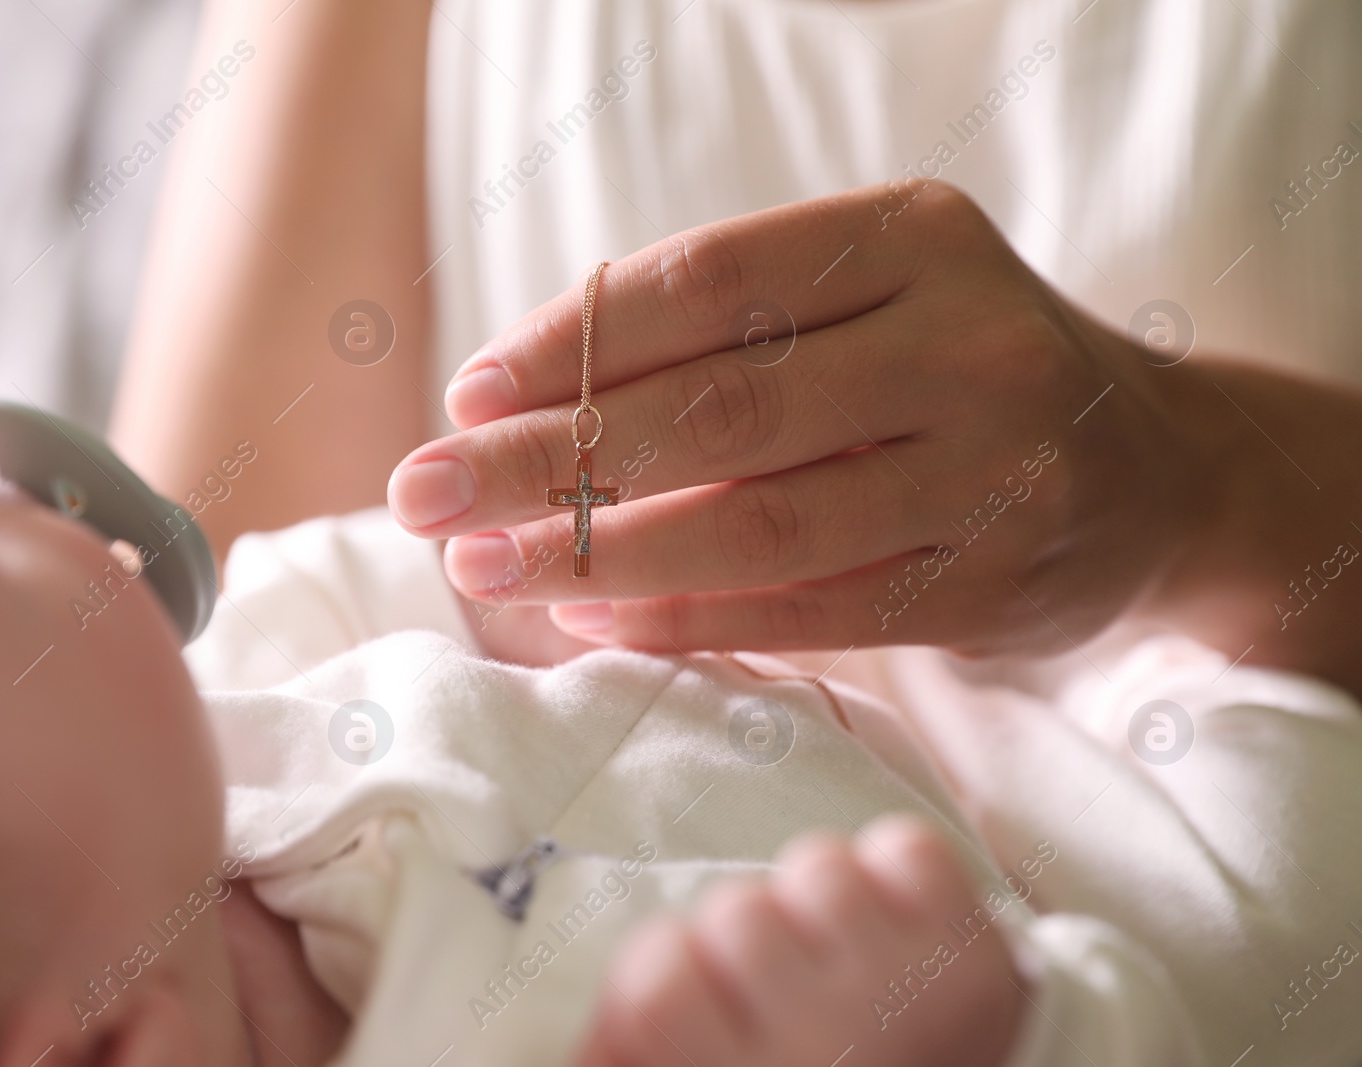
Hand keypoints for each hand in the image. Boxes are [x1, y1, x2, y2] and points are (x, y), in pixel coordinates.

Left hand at [387, 181, 1213, 654]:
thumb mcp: (868, 302)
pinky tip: (592, 613)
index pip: (706, 283)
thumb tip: (516, 405)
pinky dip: (691, 617)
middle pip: (718, 404)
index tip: (464, 395)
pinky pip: (813, 610)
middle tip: (424, 492)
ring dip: (600, 551)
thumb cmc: (954, 373)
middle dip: (549, 455)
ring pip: (763, 520)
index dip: (571, 341)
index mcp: (912, 236)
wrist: (1156, 471)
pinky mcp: (995, 583)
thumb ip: (725, 338)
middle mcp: (966, 340)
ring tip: (483, 564)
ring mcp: (995, 470)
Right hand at [572, 819, 1023, 1066]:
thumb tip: (580, 1033)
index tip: (703, 1010)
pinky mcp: (974, 960)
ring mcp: (906, 999)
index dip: (671, 977)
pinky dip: (900, 876)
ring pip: (816, 869)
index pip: (653, 981)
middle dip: (753, 944)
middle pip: (735, 912)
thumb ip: (631, 1050)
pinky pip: (903, 850)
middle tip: (785, 996)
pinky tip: (904, 940)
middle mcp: (822, 1048)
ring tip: (847, 966)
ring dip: (823, 906)